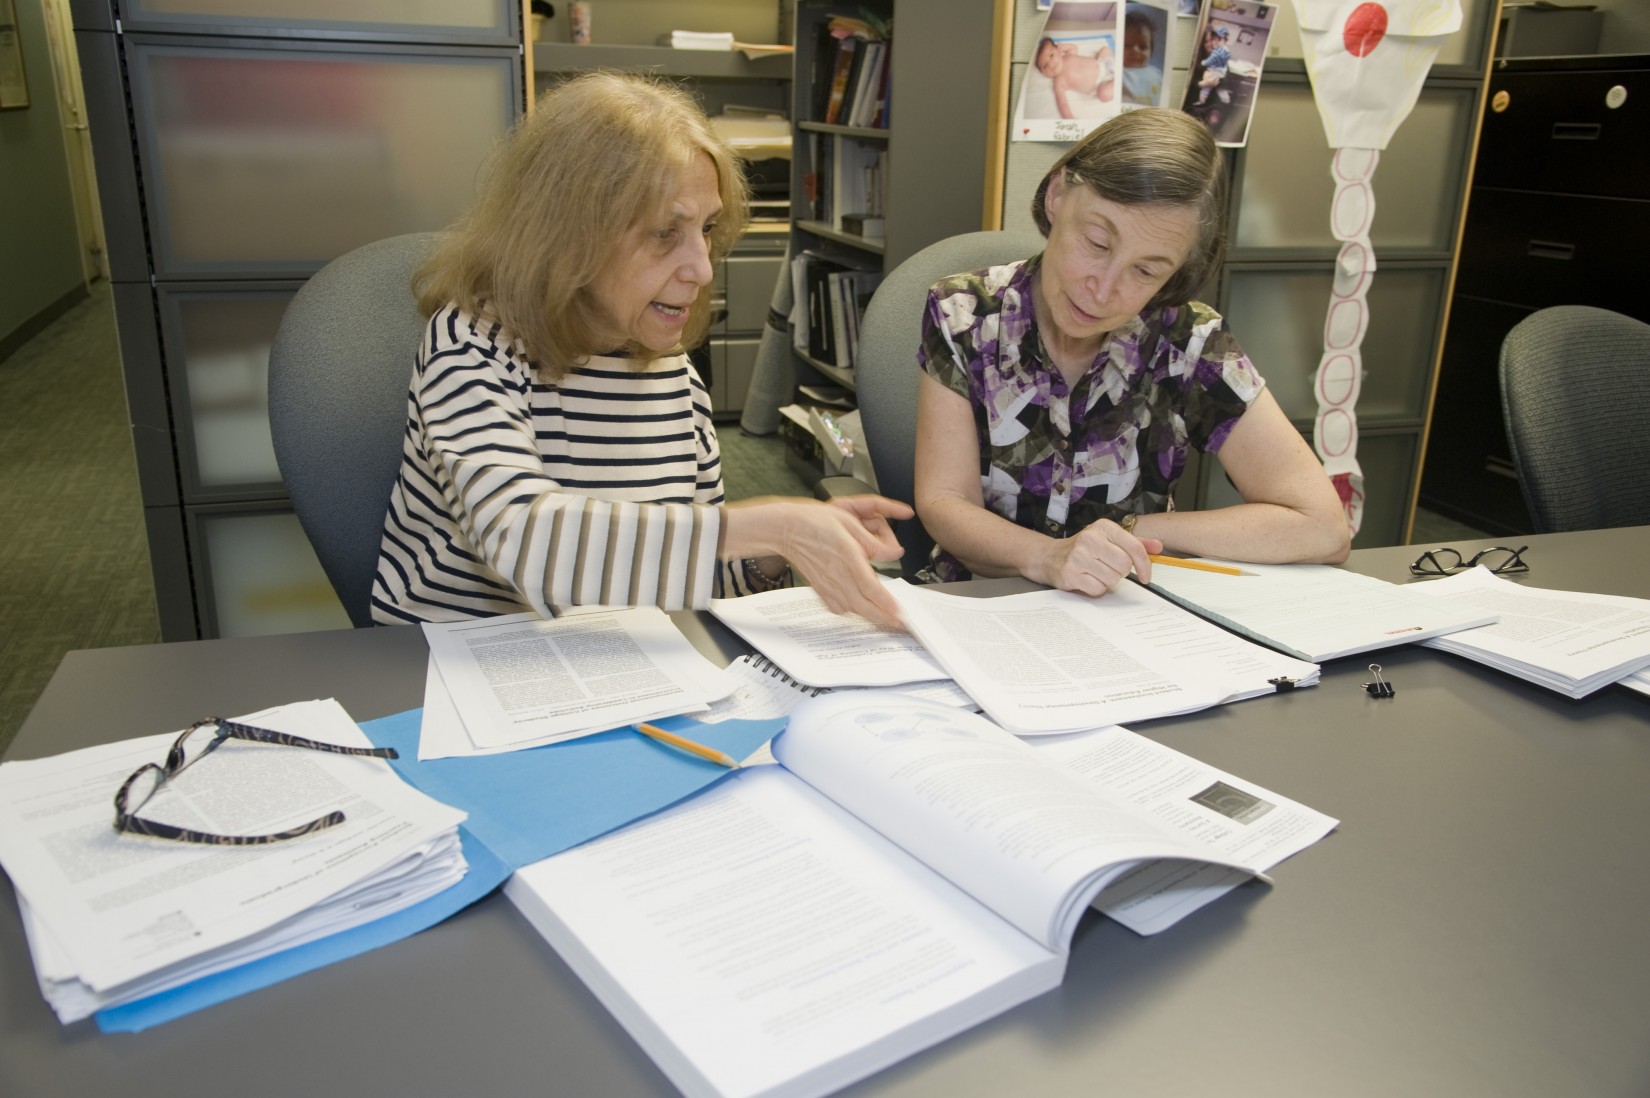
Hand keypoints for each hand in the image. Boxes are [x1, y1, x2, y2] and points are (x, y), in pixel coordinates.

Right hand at [726, 496, 914, 627]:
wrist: (785, 529)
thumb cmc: (814, 522)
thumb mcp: (849, 523)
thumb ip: (872, 542)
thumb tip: (894, 553)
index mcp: (847, 556)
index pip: (871, 587)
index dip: (887, 603)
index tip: (900, 613)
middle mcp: (837, 574)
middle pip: (863, 606)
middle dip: (884, 618)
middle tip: (899, 624)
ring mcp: (826, 583)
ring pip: (852, 609)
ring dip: (869, 616)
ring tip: (885, 618)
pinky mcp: (819, 588)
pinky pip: (837, 607)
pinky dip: (850, 611)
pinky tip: (859, 609)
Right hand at [1037, 519, 1160, 596]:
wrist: (1050, 556)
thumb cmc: (1084, 548)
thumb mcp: (1109, 539)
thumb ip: (1135, 543)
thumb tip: (1158, 546)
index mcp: (1103, 527)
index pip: (1134, 547)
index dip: (1144, 565)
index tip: (1145, 576)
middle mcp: (1090, 539)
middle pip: (1124, 566)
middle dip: (1121, 572)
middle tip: (1109, 568)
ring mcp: (1078, 557)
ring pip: (1112, 579)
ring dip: (1108, 581)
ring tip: (1096, 572)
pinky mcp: (1070, 574)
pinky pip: (1098, 589)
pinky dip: (1096, 588)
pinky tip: (1087, 579)